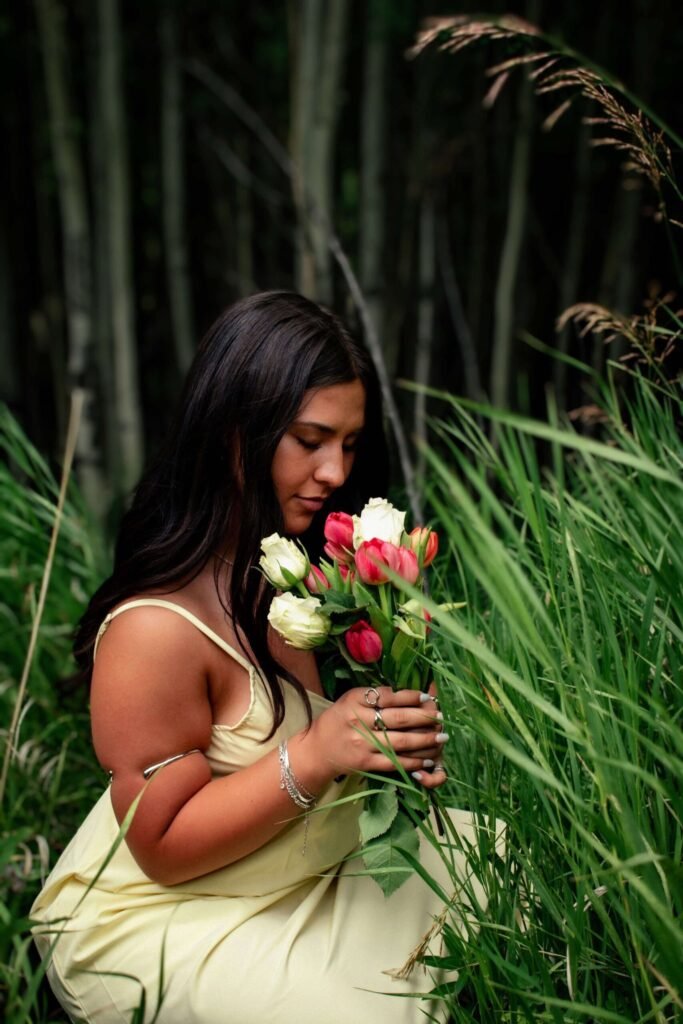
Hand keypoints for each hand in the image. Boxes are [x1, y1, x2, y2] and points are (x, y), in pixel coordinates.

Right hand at [301, 685, 447, 788]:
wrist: (316, 750)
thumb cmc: (338, 720)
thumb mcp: (350, 699)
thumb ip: (374, 695)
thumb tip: (404, 692)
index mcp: (355, 701)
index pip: (388, 696)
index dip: (411, 696)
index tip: (428, 697)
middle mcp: (358, 721)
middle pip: (398, 719)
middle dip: (424, 718)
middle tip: (441, 717)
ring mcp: (362, 744)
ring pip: (400, 742)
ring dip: (425, 740)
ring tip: (441, 737)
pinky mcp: (366, 763)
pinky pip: (395, 762)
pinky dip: (414, 761)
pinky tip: (428, 759)